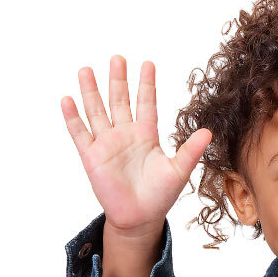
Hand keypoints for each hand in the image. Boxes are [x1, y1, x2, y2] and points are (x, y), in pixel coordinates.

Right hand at [61, 55, 210, 238]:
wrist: (140, 218)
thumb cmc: (160, 196)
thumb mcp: (178, 171)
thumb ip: (191, 151)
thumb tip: (209, 132)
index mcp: (146, 135)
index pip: (146, 103)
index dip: (146, 84)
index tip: (147, 63)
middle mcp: (125, 134)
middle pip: (119, 100)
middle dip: (118, 80)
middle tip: (117, 58)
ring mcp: (107, 144)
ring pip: (97, 111)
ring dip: (91, 91)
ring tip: (86, 70)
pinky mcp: (91, 157)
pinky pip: (80, 133)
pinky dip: (73, 117)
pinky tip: (68, 99)